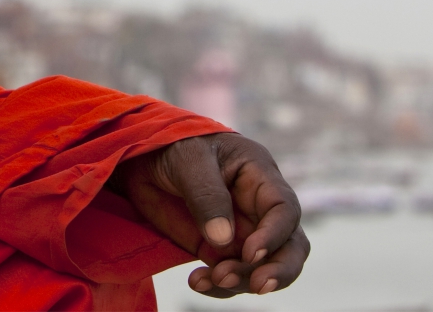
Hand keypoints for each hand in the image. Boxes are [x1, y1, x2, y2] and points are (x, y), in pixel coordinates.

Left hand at [117, 133, 308, 297]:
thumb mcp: (188, 160)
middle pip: (290, 245)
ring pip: (262, 267)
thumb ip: (207, 196)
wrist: (142, 159)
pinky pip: (230, 275)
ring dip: (243, 280)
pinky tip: (198, 282)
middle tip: (257, 285)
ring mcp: (242, 232)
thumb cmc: (173, 146)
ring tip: (214, 279)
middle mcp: (259, 209)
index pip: (284, 210)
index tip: (251, 253)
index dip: (275, 235)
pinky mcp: (219, 251)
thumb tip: (225, 240)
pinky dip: (218, 286)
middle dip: (280, 270)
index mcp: (260, 177)